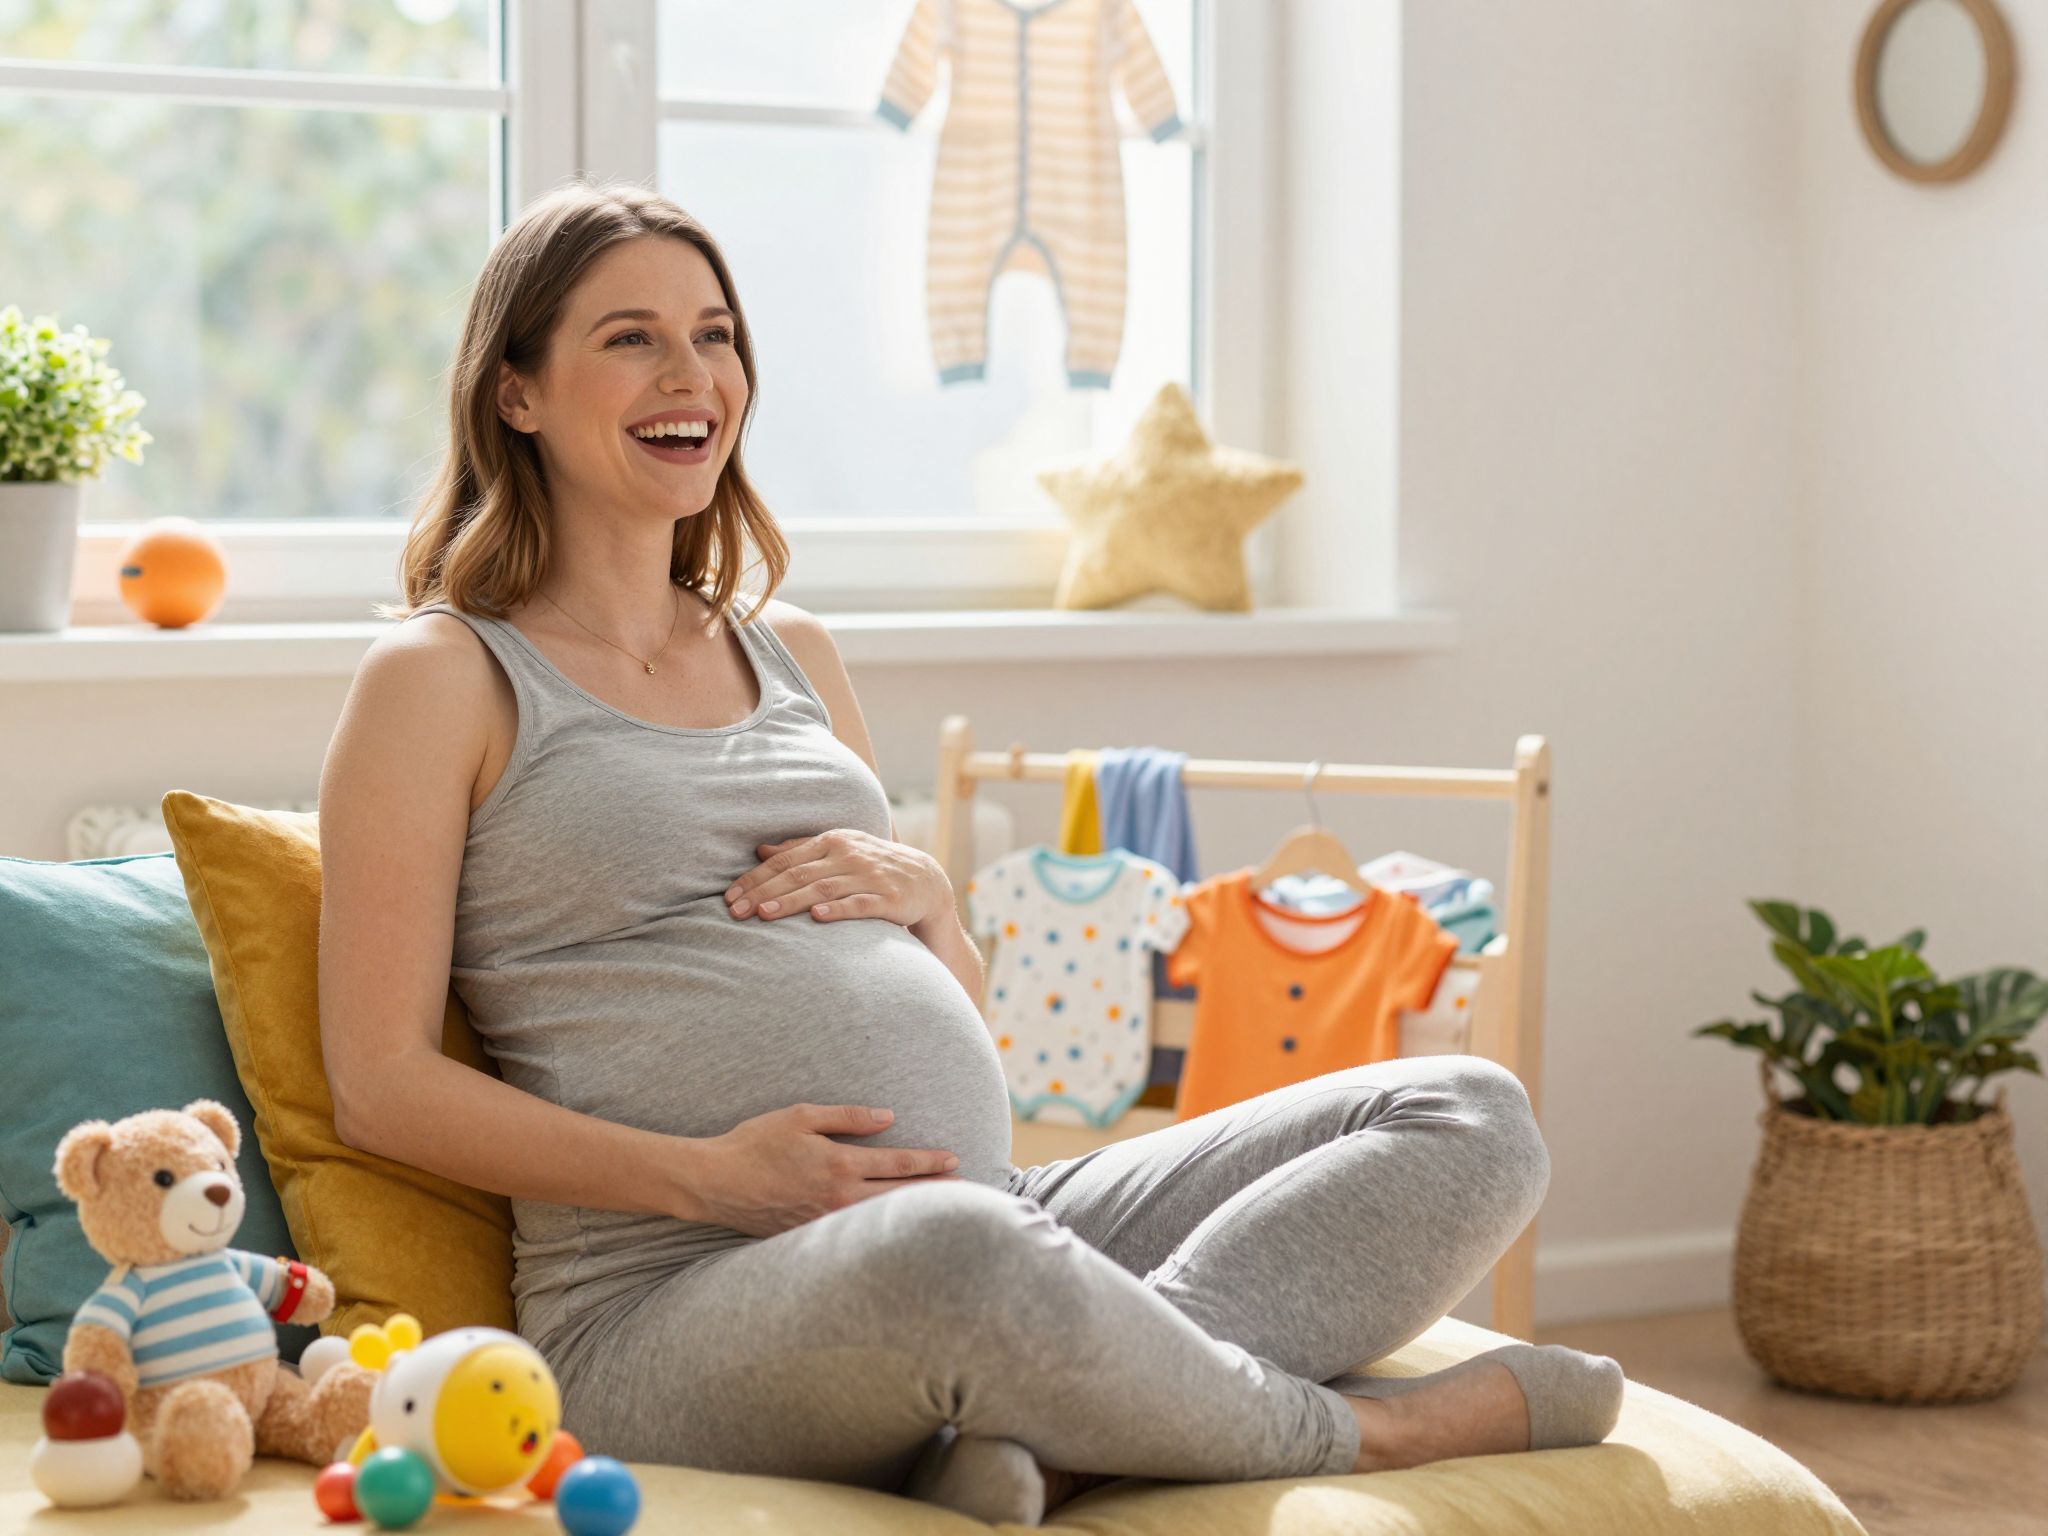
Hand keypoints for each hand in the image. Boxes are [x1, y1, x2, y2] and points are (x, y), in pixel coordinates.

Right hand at [687, 1103, 962, 1236]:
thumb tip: (888, 1118)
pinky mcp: (810, 1236)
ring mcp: (825, 1222)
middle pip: (900, 1196)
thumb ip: (848, 1117)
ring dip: (912, 1212)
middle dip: (934, 1191)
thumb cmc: (756, 1143)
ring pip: (881, 1218)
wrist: (715, 1183)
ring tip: (938, 1209)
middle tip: (965, 1189)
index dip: (930, 1161)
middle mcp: (839, 1198)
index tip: (953, 1159)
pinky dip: (878, 1228)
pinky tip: (891, 1227)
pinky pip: (853, 1232)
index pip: (898, 1164)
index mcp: (840, 1165)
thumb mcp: (802, 1116)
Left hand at [726, 830, 945, 927]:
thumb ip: (800, 849)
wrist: (926, 880)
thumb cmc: (872, 866)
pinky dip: (838, 909)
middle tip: (735, 911)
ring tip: (764, 914)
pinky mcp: (889, 899)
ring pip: (823, 888)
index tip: (729, 896)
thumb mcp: (839, 850)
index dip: (755, 878)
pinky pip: (860, 904)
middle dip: (763, 893)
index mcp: (833, 841)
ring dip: (792, 901)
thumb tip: (760, 850)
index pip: (785, 860)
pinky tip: (817, 916)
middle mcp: (849, 855)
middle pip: (798, 874)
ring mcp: (869, 876)